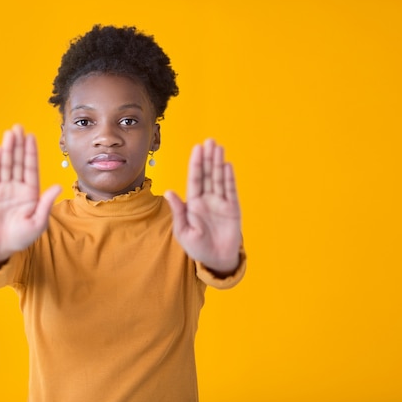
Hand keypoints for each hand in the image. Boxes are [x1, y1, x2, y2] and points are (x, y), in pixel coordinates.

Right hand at [0, 124, 61, 263]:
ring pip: (6, 164)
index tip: (31, 137)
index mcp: (31, 192)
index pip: (32, 168)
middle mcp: (17, 186)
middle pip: (18, 161)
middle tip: (19, 127)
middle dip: (19, 144)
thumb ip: (46, 203)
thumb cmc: (22, 237)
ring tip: (9, 133)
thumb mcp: (38, 222)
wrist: (1, 247)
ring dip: (8, 149)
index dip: (31, 152)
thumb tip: (58, 186)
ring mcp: (3, 188)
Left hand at [164, 139, 241, 274]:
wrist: (216, 260)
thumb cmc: (197, 247)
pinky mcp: (233, 209)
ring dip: (218, 163)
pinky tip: (227, 166)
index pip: (194, 179)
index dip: (196, 164)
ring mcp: (220, 203)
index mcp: (193, 203)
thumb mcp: (183, 231)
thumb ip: (178, 211)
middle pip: (207, 174)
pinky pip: (230, 191)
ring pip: (219, 179)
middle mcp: (207, 199)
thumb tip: (168, 192)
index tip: (197, 148)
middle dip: (208, 158)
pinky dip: (229, 178)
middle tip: (210, 141)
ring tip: (219, 148)